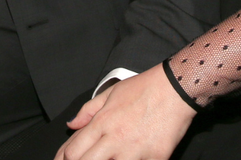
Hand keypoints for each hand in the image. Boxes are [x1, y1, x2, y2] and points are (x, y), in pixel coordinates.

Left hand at [56, 64, 195, 159]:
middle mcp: (115, 139)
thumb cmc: (145, 88)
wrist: (177, 88)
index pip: (73, 151)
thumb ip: (88, 110)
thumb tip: (72, 125)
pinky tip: (131, 159)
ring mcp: (135, 151)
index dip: (64, 159)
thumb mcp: (111, 93)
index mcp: (103, 122)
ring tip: (109, 159)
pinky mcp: (155, 158)